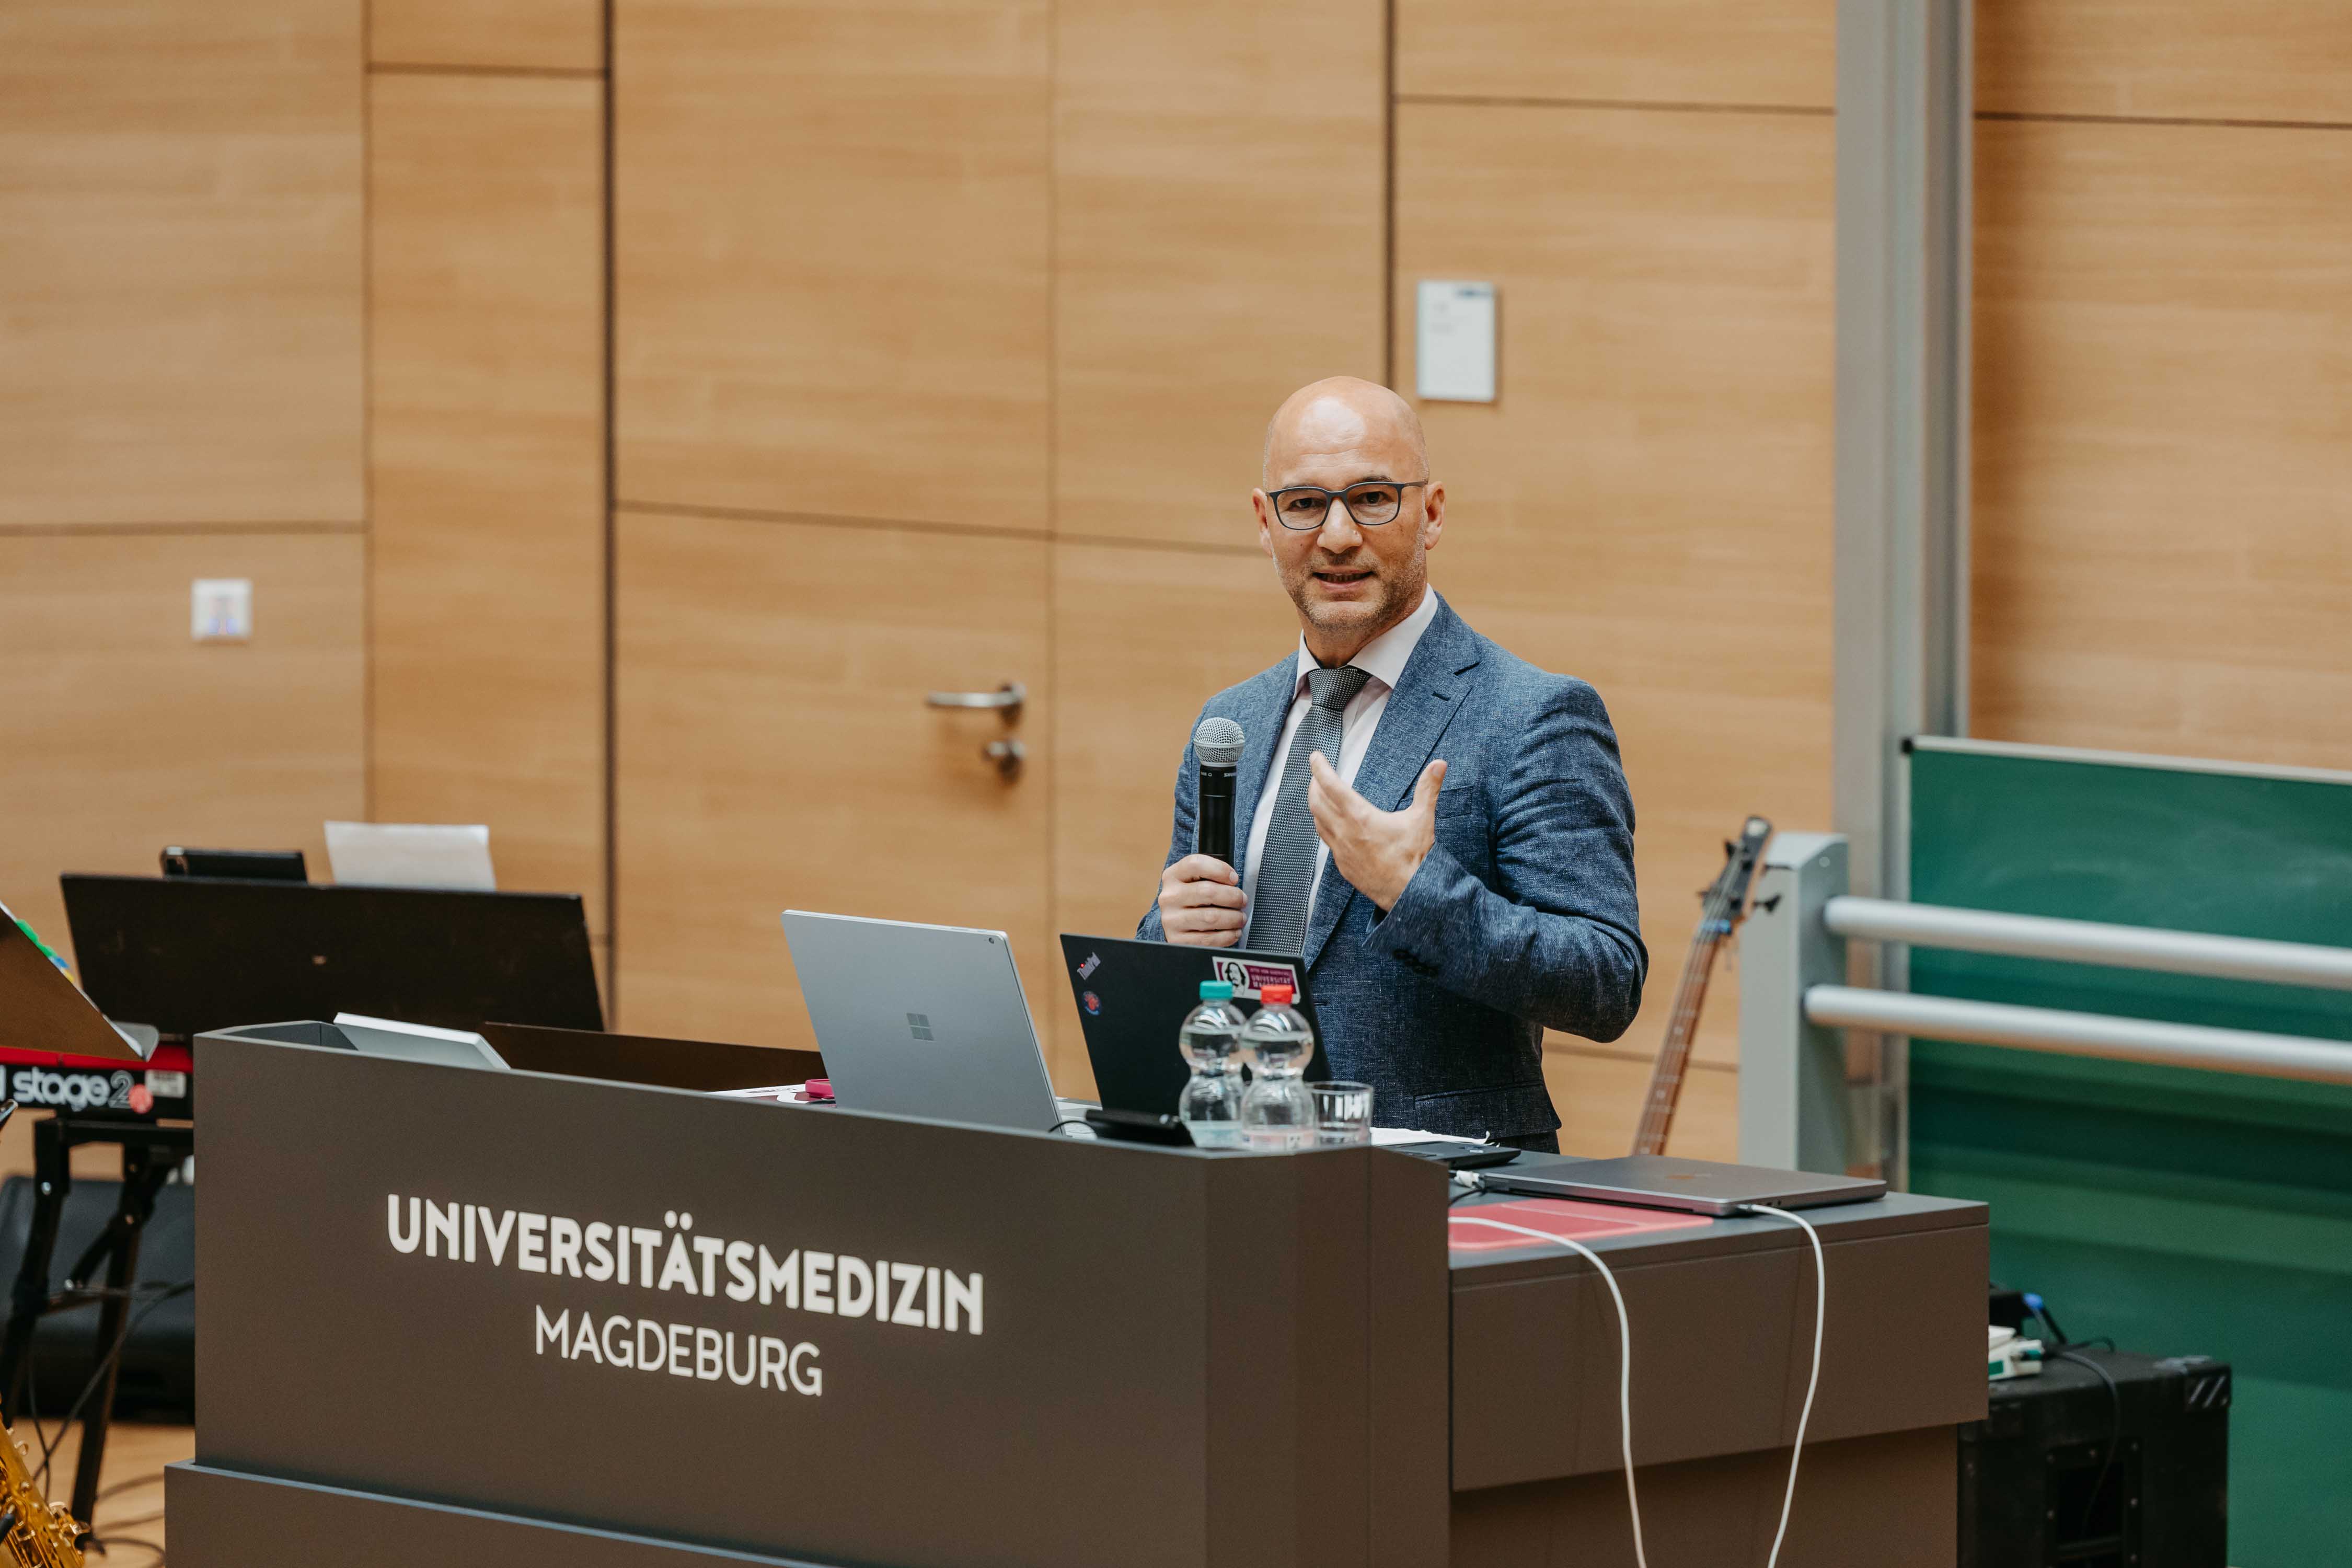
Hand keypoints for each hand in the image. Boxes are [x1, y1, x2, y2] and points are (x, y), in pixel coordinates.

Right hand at [1157, 854, 1247, 946]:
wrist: (1176, 925)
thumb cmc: (1193, 900)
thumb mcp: (1194, 881)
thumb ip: (1210, 875)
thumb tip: (1233, 880)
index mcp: (1172, 876)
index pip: (1195, 864)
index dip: (1220, 869)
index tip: (1234, 879)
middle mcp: (1169, 897)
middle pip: (1207, 891)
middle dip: (1233, 897)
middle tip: (1243, 901)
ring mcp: (1171, 920)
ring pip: (1210, 917)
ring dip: (1233, 918)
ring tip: (1240, 918)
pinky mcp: (1177, 940)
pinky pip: (1208, 939)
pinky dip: (1227, 936)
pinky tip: (1233, 932)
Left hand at [1308, 753, 1445, 911]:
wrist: (1409, 893)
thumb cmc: (1415, 857)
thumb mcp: (1422, 818)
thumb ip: (1428, 788)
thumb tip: (1439, 764)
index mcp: (1360, 817)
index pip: (1331, 786)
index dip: (1320, 769)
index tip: (1315, 757)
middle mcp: (1345, 833)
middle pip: (1317, 802)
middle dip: (1315, 784)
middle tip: (1317, 774)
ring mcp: (1341, 850)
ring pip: (1318, 822)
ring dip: (1316, 805)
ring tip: (1319, 795)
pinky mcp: (1343, 865)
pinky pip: (1326, 840)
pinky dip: (1324, 826)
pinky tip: (1330, 824)